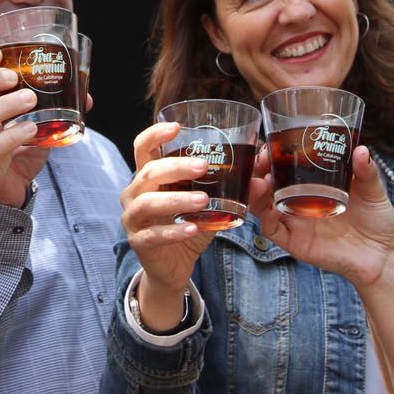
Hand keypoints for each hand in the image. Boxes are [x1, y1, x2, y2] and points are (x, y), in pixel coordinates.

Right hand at [119, 122, 218, 328]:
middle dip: (176, 167)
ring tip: (203, 199)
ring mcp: (133, 218)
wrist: (173, 266)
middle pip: (148, 173)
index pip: (143, 147)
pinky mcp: (139, 242)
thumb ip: (227, 191)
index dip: (155, 134)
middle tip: (204, 166)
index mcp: (148, 177)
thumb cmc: (186, 225)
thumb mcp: (206, 205)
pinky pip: (154, 234)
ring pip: (148, 203)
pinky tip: (192, 229)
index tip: (177, 127)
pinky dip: (174, 231)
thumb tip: (260, 179)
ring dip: (176, 199)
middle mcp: (134, 194)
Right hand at [248, 145, 393, 287]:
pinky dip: (267, 220)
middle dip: (257, 170)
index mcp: (313, 185)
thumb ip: (366, 172)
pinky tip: (271, 210)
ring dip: (256, 193)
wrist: (383, 256)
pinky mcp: (295, 242)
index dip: (272, 155)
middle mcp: (299, 202)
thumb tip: (361, 150)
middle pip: (267, 183)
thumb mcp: (373, 191)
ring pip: (262, 206)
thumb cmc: (376, 221)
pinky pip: (273, 231)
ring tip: (260, 182)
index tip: (270, 144)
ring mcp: (295, 222)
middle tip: (261, 160)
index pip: (284, 166)